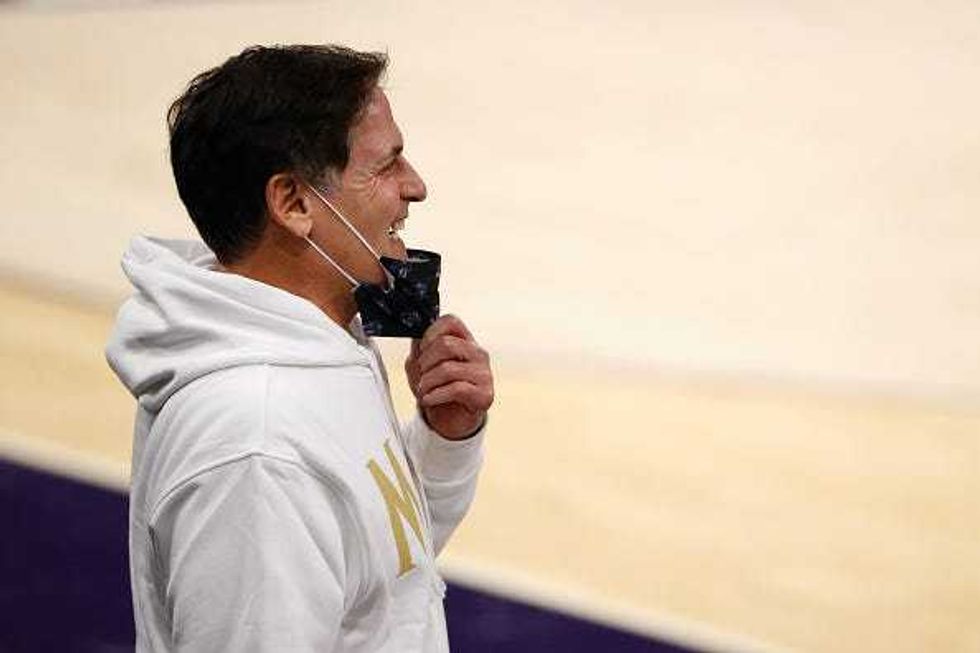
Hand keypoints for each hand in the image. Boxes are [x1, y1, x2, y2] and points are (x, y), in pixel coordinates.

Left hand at [404, 315, 493, 439]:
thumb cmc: (438, 389)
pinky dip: (435, 395)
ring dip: (427, 382)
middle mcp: (478, 354)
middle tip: (420, 375)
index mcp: (465, 342)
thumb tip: (416, 336)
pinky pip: (456, 389)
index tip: (421, 348)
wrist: (450, 420)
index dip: (431, 332)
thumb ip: (420, 349)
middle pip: (446, 344)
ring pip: (448, 369)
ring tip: (422, 390)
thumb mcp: (423, 367)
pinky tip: (428, 399)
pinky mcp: (484, 394)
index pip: (451, 322)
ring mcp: (484, 374)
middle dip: (425, 362)